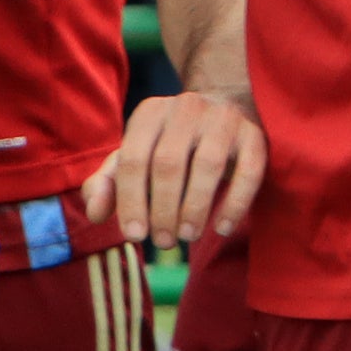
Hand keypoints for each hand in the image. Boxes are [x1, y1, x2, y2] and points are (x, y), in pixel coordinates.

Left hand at [85, 87, 265, 244]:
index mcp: (149, 113)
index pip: (133, 159)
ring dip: (195, 207)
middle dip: (163, 209)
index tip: (134, 236)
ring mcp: (223, 118)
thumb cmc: (171, 144)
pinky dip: (235, 203)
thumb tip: (96, 214)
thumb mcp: (136, 155)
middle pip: (168, 163)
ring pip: (207, 165)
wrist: (229, 108)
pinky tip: (223, 228)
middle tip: (163, 242)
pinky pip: (248, 171)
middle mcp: (185, 108)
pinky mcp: (254, 134)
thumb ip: (109, 183)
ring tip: (187, 237)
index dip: (131, 200)